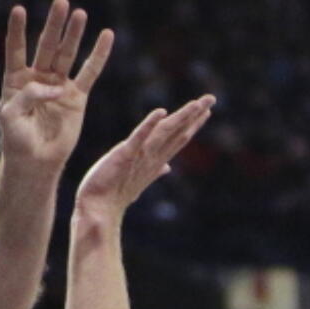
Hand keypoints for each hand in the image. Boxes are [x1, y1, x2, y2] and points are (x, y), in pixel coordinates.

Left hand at [0, 0, 112, 171]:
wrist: (35, 162)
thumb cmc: (16, 140)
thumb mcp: (11, 116)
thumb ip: (28, 96)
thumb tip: (54, 87)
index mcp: (16, 80)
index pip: (16, 50)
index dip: (17, 31)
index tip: (19, 9)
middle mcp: (38, 78)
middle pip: (46, 46)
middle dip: (54, 25)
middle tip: (61, 2)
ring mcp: (58, 86)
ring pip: (68, 55)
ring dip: (74, 34)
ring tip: (80, 13)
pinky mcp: (77, 97)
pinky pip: (90, 72)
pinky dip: (98, 55)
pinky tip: (106, 36)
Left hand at [75, 95, 214, 220]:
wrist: (98, 209)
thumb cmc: (115, 196)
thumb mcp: (138, 181)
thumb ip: (154, 171)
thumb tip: (167, 167)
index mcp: (154, 162)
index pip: (177, 140)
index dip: (192, 125)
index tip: (206, 111)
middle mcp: (151, 158)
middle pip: (178, 133)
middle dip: (194, 116)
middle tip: (211, 99)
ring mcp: (139, 157)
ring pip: (165, 132)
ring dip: (181, 116)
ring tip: (197, 103)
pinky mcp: (124, 155)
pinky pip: (138, 137)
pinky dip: (149, 124)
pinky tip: (161, 112)